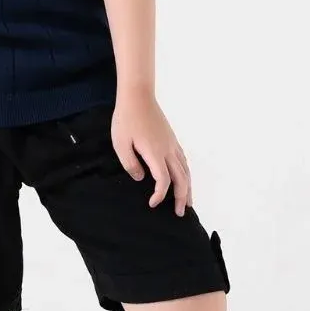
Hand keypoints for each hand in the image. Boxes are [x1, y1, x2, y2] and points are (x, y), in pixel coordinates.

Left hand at [111, 91, 192, 215]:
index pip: (163, 180)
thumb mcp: (120, 144)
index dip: (160, 195)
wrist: (138, 96)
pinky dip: (187, 173)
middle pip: (181, 178)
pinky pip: (184, 160)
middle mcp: (168, 150)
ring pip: (186, 170)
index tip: (152, 204)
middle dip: (181, 197)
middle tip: (180, 213)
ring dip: (188, 187)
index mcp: (155, 153)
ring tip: (188, 202)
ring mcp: (172, 144)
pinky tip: (185, 178)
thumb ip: (130, 164)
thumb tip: (141, 178)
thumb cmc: (126, 119)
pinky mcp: (171, 139)